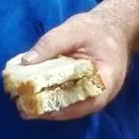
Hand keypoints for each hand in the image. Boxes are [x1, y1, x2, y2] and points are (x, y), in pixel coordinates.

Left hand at [13, 9, 136, 121]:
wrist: (112, 27)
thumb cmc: (96, 29)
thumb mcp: (74, 29)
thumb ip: (51, 43)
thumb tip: (26, 61)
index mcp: (108, 77)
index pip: (90, 101)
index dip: (66, 109)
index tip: (41, 109)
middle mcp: (104, 91)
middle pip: (78, 108)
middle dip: (51, 111)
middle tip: (25, 111)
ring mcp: (95, 93)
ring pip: (72, 106)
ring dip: (50, 108)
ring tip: (25, 108)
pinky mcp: (85, 90)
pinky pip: (70, 98)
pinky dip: (53, 98)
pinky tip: (34, 97)